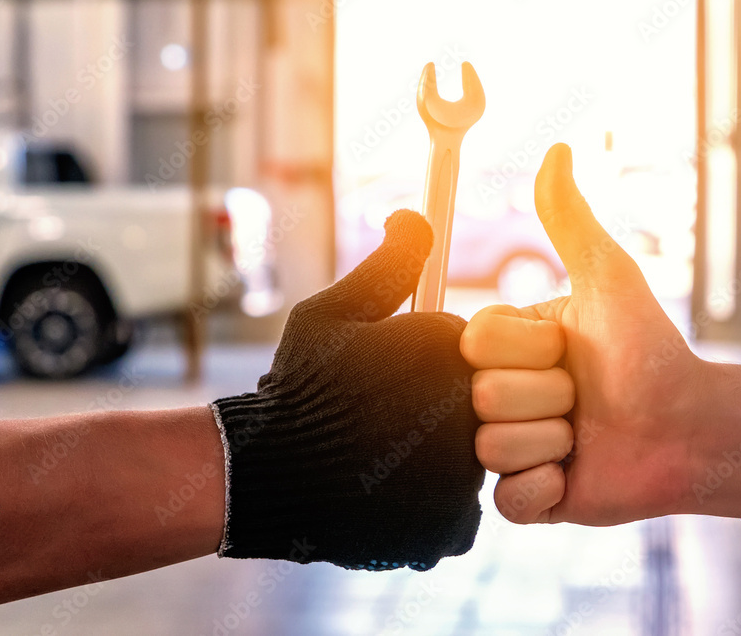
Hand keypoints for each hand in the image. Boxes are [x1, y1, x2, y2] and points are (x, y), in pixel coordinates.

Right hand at [213, 210, 483, 569]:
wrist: (262, 472)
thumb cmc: (299, 385)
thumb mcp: (335, 311)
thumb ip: (390, 263)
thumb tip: (415, 213)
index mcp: (451, 354)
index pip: (475, 356)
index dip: (427, 368)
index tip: (390, 382)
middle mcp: (471, 413)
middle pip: (478, 409)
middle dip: (437, 414)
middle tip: (383, 423)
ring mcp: (466, 476)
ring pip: (469, 462)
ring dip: (435, 462)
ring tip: (380, 459)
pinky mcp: (454, 526)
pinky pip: (457, 510)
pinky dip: (428, 506)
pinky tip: (386, 493)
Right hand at [461, 144, 740, 525]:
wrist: (693, 425)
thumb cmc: (651, 349)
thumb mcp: (609, 279)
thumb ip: (570, 221)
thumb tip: (555, 150)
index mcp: (507, 349)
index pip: (476, 347)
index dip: (530, 351)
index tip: (569, 350)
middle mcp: (500, 396)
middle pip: (484, 398)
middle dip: (551, 398)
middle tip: (585, 397)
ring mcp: (511, 449)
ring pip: (494, 448)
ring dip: (556, 441)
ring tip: (586, 435)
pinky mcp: (528, 499)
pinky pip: (508, 500)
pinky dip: (547, 488)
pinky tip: (576, 472)